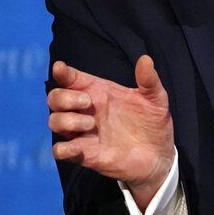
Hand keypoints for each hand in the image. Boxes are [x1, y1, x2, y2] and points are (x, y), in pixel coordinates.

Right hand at [47, 56, 174, 208]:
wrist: (159, 155)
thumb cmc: (153, 123)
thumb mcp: (156, 98)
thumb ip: (149, 80)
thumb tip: (145, 59)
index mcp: (99, 92)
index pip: (72, 78)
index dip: (62, 72)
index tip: (60, 69)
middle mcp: (85, 111)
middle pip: (55, 98)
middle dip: (64, 97)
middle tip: (87, 102)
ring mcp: (83, 133)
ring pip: (54, 121)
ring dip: (66, 120)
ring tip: (90, 124)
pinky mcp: (84, 154)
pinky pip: (60, 151)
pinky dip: (62, 149)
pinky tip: (77, 147)